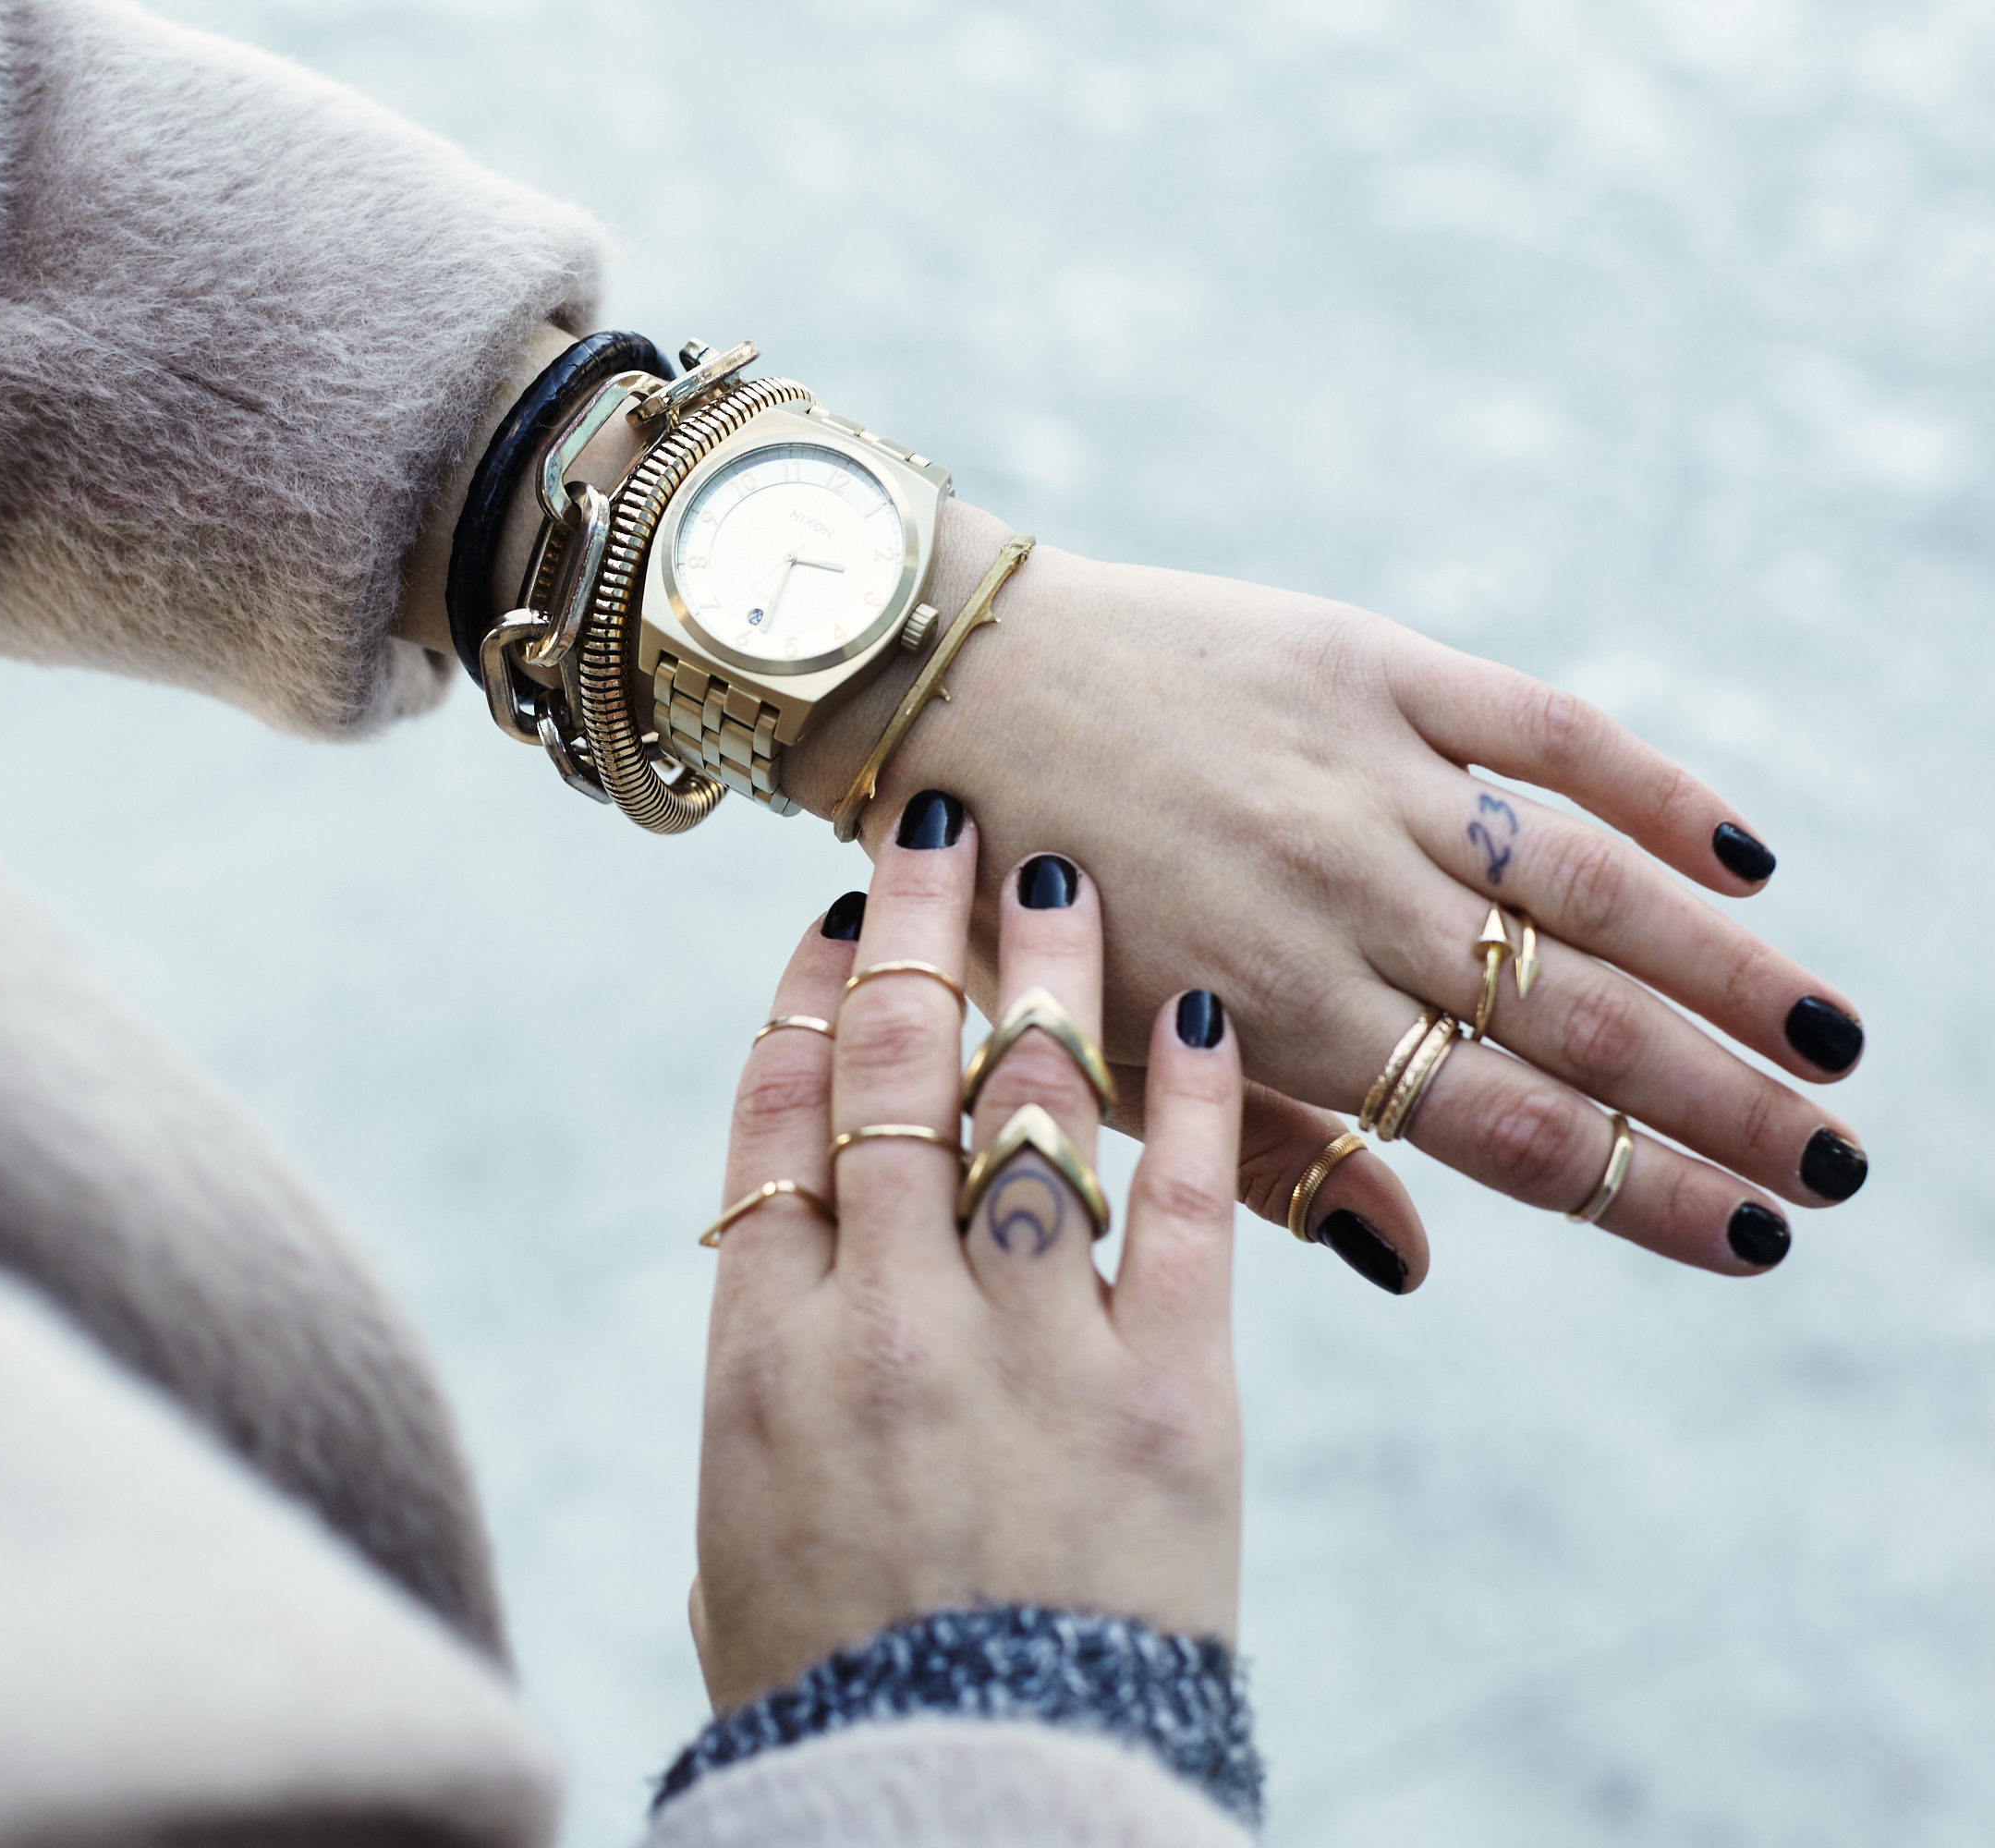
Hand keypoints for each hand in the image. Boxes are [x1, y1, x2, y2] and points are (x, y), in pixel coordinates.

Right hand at [689, 796, 1241, 1710]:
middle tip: (944, 815)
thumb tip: (786, 1286)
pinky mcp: (1172, 1399)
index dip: (808, 998)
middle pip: (898, 1074)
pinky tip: (1196, 1007)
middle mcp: (885, 1315)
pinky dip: (1199, 1101)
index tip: (835, 922)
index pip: (776, 1114)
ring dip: (1045, 974)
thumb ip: (769, 1384)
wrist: (961, 1813)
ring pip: (1033, 1108)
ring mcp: (1029, 1349)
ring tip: (1064, 869)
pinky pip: (1192, 1213)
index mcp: (762, 1346)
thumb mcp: (741, 1522)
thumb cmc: (832, 1683)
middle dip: (919, 931)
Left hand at [780, 502, 1865, 1289]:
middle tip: (1839, 1166)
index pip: (1503, 1127)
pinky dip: (1653, 787)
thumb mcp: (1097, 1048)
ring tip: (1835, 1038)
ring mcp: (1364, 776)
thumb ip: (1254, 1153)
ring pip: (1590, 886)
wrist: (939, 683)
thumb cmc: (1007, 891)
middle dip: (1720, 1105)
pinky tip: (1743, 855)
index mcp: (1272, 1010)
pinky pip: (1545, 730)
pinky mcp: (1367, 662)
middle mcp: (1339, 900)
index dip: (1639, 1188)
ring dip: (1726, 965)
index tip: (1752, 1238)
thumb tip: (1409, 1264)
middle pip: (1574, 1023)